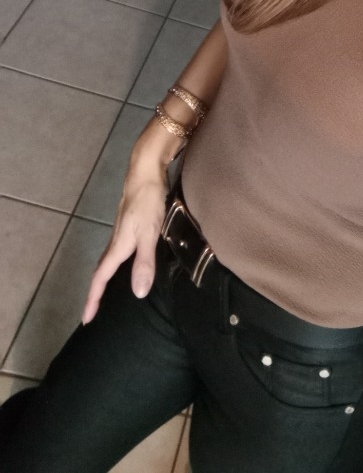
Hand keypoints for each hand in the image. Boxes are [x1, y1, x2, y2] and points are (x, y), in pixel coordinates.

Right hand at [82, 168, 167, 323]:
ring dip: (105, 279)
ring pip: (109, 261)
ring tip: (107, 295)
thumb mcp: (149, 232)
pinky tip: (128, 265)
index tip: (85, 319)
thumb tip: (137, 293)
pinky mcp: (130, 224)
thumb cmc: (148, 200)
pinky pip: (118, 252)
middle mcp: (116, 242)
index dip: (93, 299)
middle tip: (93, 312)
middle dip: (96, 293)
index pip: (101, 279)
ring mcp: (122, 232)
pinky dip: (116, 266)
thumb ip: (144, 261)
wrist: (146, 171)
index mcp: (118, 247)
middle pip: (101, 272)